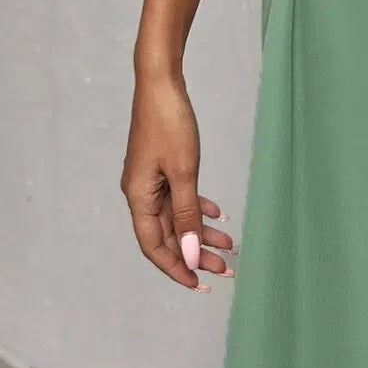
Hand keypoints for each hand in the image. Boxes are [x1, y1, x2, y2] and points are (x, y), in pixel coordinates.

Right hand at [120, 79, 236, 290]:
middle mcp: (141, 193)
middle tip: (226, 269)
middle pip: (169, 235)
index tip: (199, 284)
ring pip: (177, 216)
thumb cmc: (169, 123)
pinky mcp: (161, 167)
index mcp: (138, 197)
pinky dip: (198, 207)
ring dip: (201, 232)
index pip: (155, 247)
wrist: (160, 83)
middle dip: (197, 253)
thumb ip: (187, 215)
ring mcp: (150, 180)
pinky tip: (218, 214)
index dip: (176, 268)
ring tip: (230, 245)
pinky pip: (179, 196)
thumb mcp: (184, 172)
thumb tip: (190, 255)